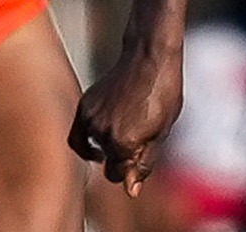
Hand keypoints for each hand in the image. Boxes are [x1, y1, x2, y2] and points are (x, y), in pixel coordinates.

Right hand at [70, 49, 182, 196]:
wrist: (149, 55)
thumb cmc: (163, 91)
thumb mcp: (162, 130)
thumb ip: (144, 162)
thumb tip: (130, 190)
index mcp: (124, 143)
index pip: (117, 175)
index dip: (130, 170)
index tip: (140, 156)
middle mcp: (102, 133)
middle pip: (105, 163)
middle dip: (119, 158)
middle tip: (139, 137)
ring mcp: (90, 118)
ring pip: (92, 147)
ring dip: (106, 145)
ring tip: (127, 126)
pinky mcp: (85, 105)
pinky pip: (81, 131)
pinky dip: (93, 134)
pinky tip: (110, 125)